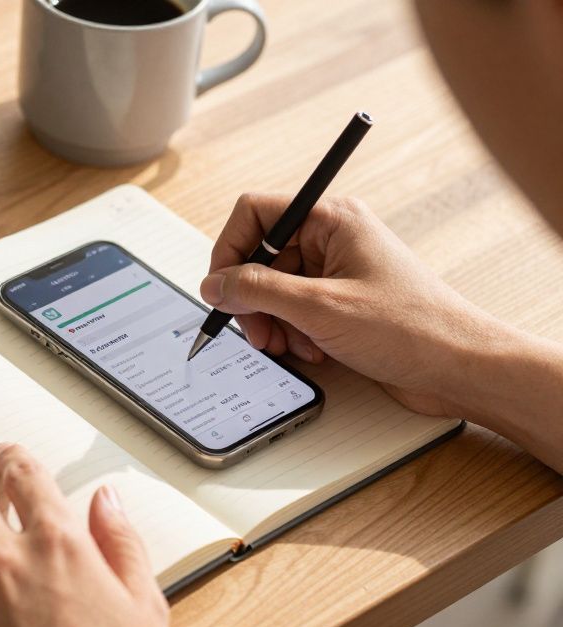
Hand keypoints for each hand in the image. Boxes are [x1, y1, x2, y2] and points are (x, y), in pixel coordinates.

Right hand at [202, 193, 503, 416]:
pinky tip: (311, 351)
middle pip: (259, 256)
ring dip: (272, 322)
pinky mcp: (340, 302)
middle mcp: (332, 238)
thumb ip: (257, 291)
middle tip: (256, 331)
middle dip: (252, 298)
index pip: (255, 213)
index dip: (230, 249)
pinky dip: (291, 333)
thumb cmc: (411, 328)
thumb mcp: (319, 308)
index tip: (222, 287)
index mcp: (332, 219)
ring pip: (273, 288)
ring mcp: (336, 271)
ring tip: (288, 346)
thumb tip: (214, 283)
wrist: (458, 367)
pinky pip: (293, 310)